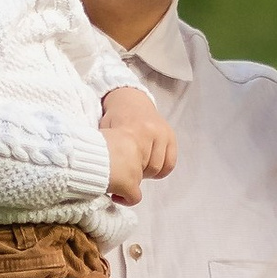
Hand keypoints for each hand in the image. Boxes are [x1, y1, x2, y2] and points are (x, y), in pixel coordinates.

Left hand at [100, 86, 175, 202]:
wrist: (129, 100)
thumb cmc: (115, 119)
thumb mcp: (107, 135)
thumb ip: (110, 154)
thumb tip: (105, 176)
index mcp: (136, 131)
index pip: (138, 167)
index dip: (130, 177)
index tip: (123, 176)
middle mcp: (154, 131)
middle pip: (151, 168)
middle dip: (139, 174)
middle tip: (129, 171)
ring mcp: (164, 133)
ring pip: (162, 167)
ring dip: (150, 172)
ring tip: (138, 166)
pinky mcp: (171, 135)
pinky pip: (170, 162)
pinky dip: (162, 168)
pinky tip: (150, 165)